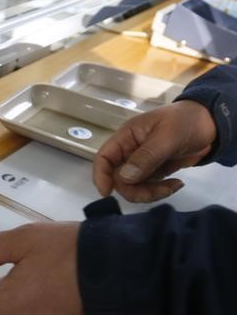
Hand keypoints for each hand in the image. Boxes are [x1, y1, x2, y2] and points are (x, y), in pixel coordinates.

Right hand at [93, 100, 216, 202]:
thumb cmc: (187, 121)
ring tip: (173, 187)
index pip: (104, 157)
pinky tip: (177, 184)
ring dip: (150, 193)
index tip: (107, 193)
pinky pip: (148, 188)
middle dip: (135, 190)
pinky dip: (161, 191)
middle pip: (118, 178)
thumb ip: (146, 157)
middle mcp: (130, 152)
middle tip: (158, 191)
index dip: (101, 175)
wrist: (212, 124)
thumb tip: (124, 178)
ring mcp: (142, 163)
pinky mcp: (155, 172)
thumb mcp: (167, 136)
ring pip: (133, 187)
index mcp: (127, 137)